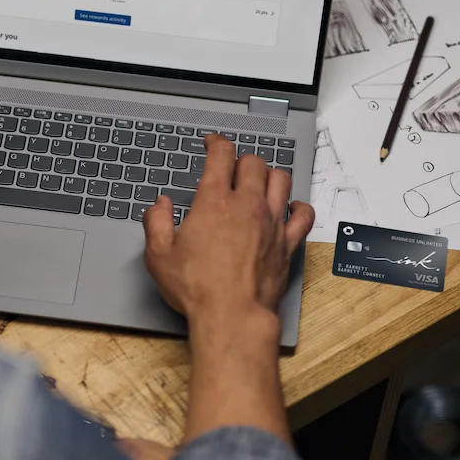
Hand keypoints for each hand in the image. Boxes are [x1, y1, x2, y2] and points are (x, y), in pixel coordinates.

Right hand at [142, 135, 313, 322]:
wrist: (231, 316)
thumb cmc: (197, 289)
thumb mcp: (159, 255)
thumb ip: (156, 223)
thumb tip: (159, 205)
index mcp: (214, 202)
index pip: (222, 155)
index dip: (216, 144)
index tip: (212, 145)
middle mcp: (247, 205)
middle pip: (254, 163)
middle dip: (241, 161)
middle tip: (232, 170)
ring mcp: (271, 223)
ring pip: (281, 180)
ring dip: (269, 176)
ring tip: (259, 183)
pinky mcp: (287, 243)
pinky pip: (303, 215)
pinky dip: (298, 207)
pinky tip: (290, 209)